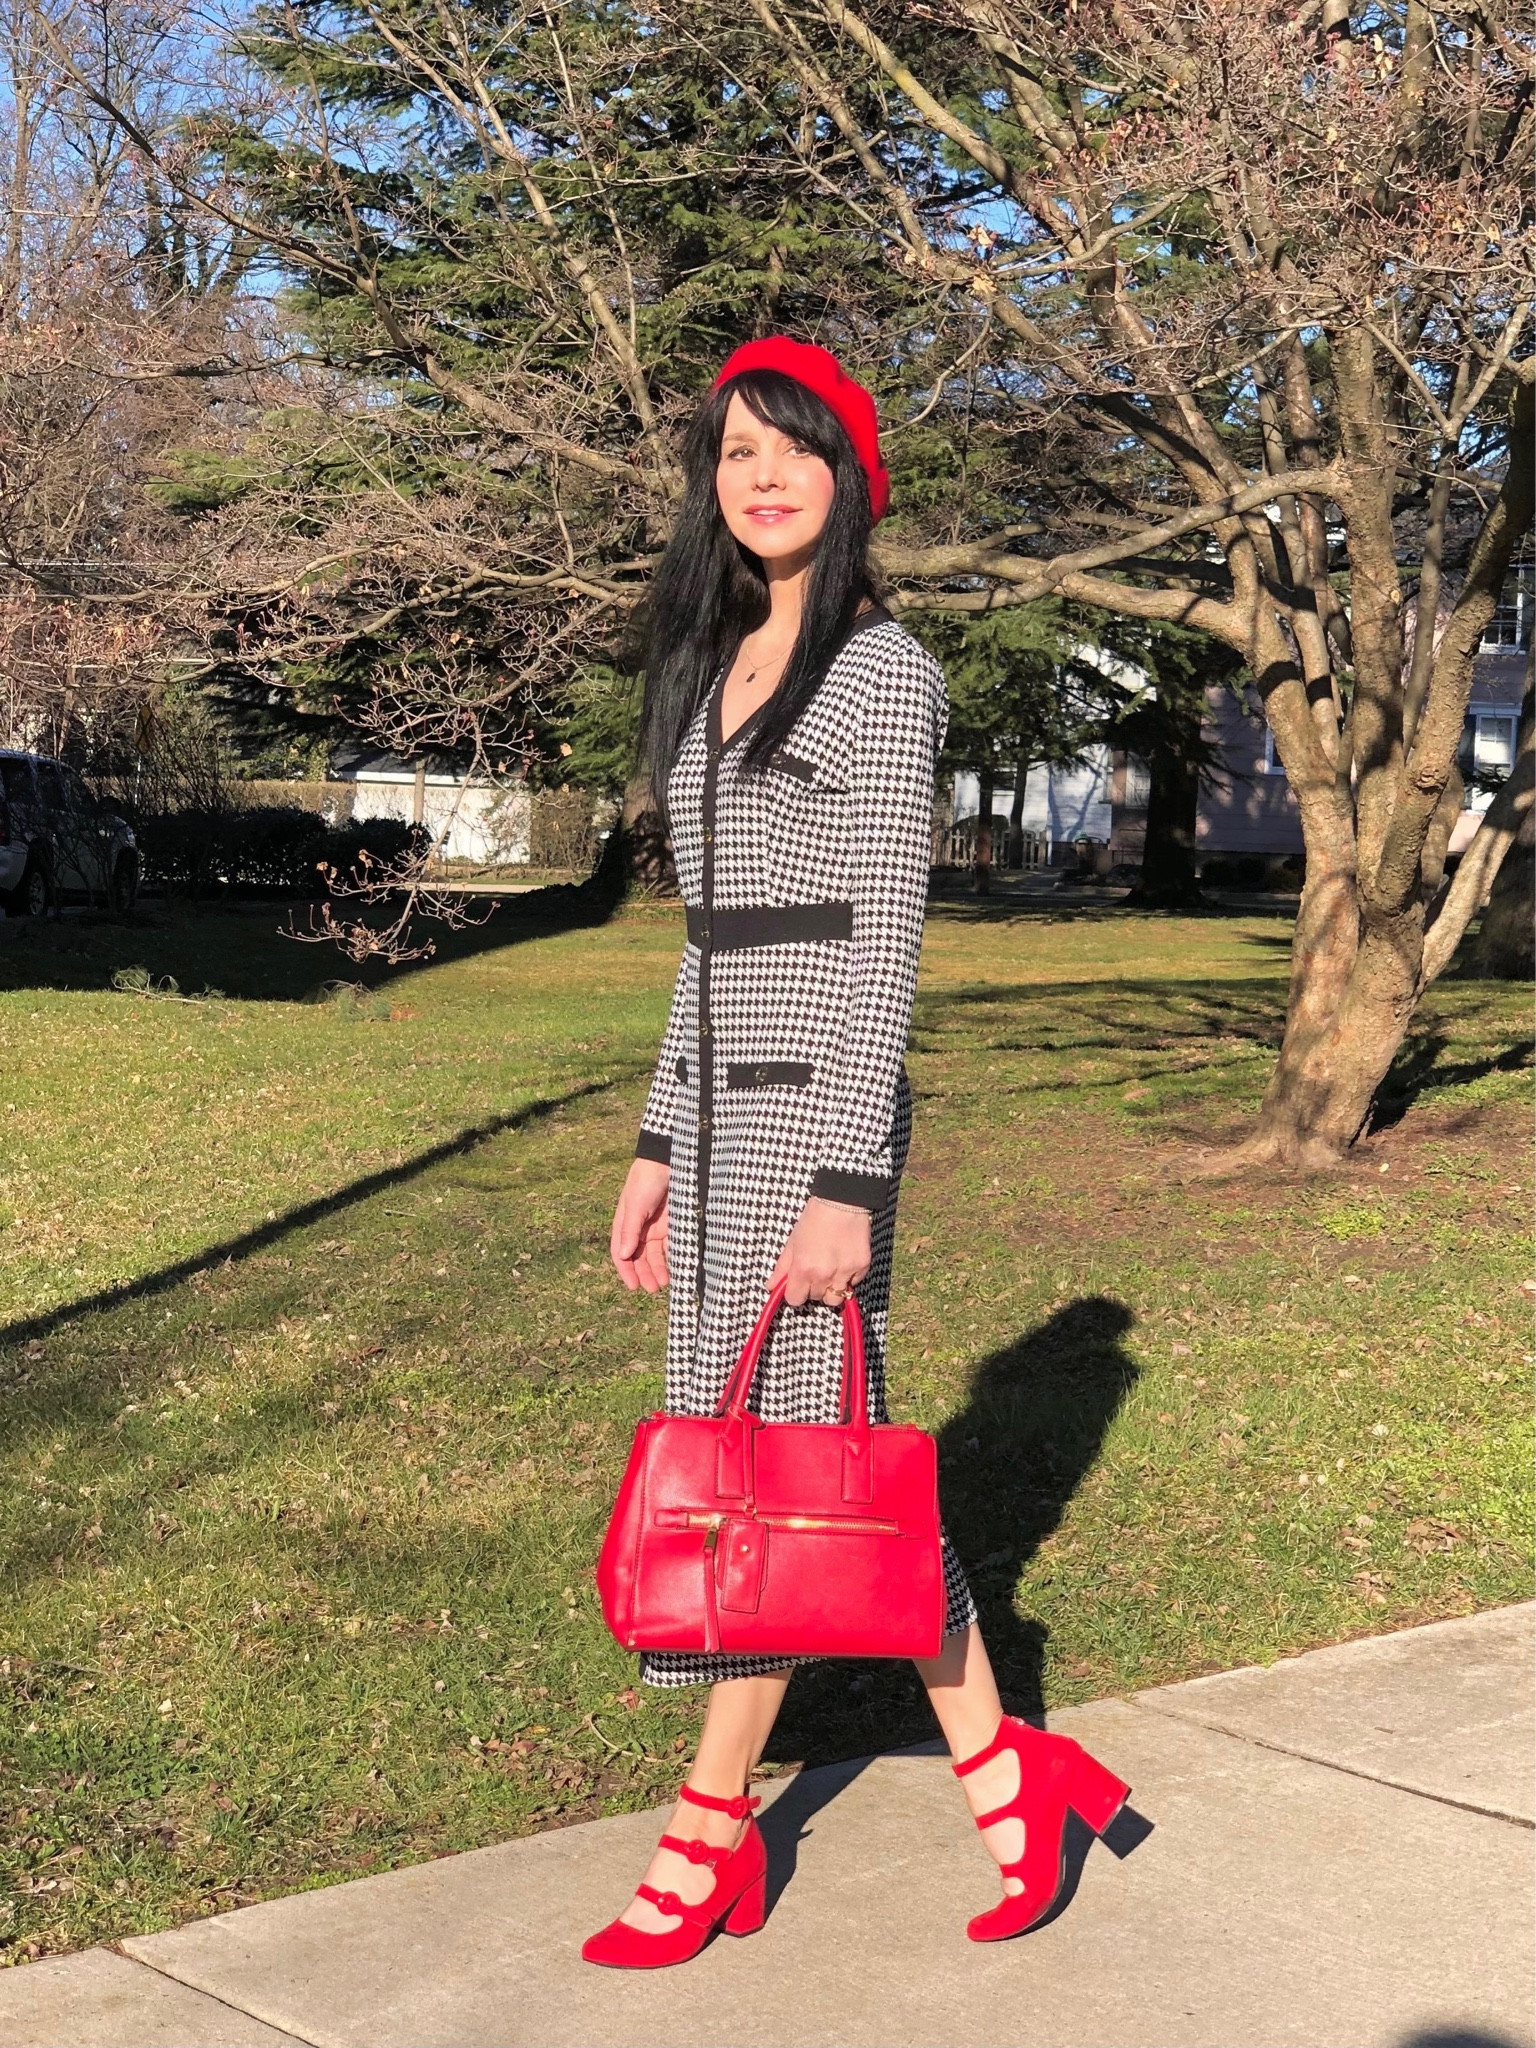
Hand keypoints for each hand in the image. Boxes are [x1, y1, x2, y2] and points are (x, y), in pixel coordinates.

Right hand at [611, 1158, 670, 1292]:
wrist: (669, 1159)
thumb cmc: (647, 1179)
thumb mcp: (636, 1204)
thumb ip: (630, 1230)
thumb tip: (624, 1256)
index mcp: (625, 1224)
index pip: (622, 1253)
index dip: (626, 1271)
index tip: (633, 1286)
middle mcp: (639, 1228)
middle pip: (640, 1257)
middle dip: (645, 1274)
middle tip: (653, 1289)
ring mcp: (657, 1227)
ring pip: (655, 1255)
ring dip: (659, 1270)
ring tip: (665, 1283)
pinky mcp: (673, 1224)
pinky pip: (672, 1247)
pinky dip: (672, 1259)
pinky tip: (677, 1270)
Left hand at [769, 1196, 870, 1307]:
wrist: (842, 1201)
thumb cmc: (814, 1218)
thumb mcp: (793, 1242)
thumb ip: (782, 1267)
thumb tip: (770, 1286)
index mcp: (803, 1268)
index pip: (795, 1300)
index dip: (796, 1292)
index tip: (799, 1284)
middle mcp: (823, 1275)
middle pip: (816, 1299)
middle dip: (814, 1288)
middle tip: (817, 1270)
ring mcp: (844, 1272)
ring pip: (836, 1298)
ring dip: (832, 1288)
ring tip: (831, 1271)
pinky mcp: (861, 1267)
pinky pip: (853, 1284)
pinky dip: (849, 1277)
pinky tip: (844, 1260)